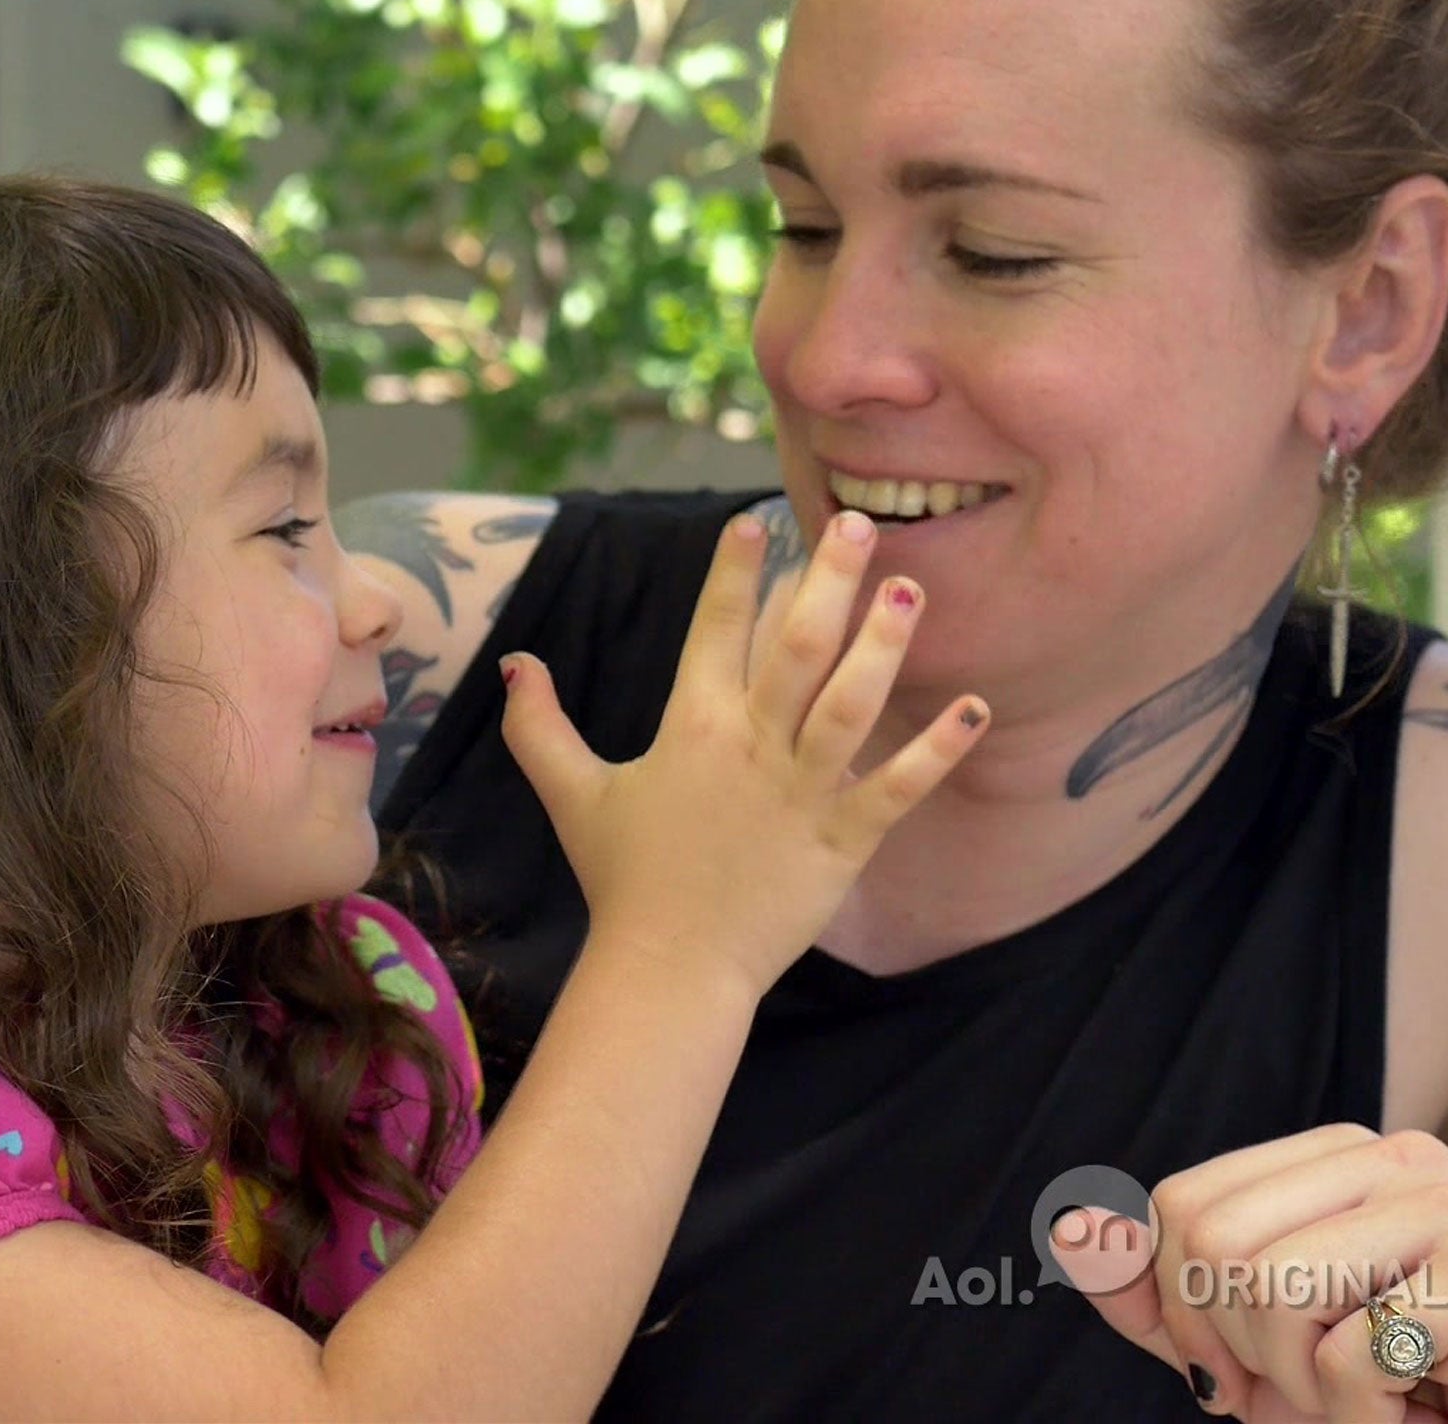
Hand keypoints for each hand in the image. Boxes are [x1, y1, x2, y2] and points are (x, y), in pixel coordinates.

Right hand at [497, 508, 987, 1000]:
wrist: (668, 969)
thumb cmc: (623, 880)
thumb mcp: (570, 795)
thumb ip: (538, 726)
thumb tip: (515, 661)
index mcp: (691, 728)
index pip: (715, 629)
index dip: (736, 572)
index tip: (758, 520)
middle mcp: (749, 748)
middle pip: (797, 647)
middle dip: (829, 580)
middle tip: (858, 524)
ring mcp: (799, 794)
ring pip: (851, 704)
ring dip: (885, 644)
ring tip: (912, 588)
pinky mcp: (840, 843)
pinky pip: (896, 788)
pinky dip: (936, 751)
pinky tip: (973, 707)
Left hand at [1060, 1124, 1447, 1421]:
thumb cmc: (1387, 1386)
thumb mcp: (1252, 1345)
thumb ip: (1159, 1295)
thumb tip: (1069, 1231)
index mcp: (1335, 1156)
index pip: (1182, 1203)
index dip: (1180, 1306)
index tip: (1231, 1373)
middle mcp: (1392, 1157)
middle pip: (1212, 1239)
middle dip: (1234, 1348)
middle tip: (1302, 1395)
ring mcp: (1444, 1206)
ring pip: (1271, 1288)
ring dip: (1299, 1387)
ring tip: (1366, 1400)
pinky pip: (1347, 1358)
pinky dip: (1362, 1420)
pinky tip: (1416, 1413)